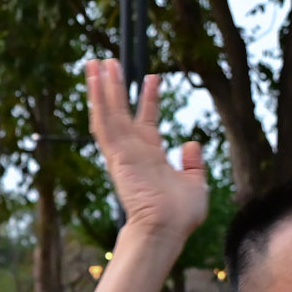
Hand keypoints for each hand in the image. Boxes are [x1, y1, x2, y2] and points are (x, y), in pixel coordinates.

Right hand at [84, 59, 206, 242]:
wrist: (167, 229)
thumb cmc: (181, 215)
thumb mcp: (196, 184)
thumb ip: (193, 164)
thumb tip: (191, 143)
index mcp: (151, 157)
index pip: (147, 120)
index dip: (150, 99)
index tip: (152, 77)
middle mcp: (134, 152)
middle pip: (120, 112)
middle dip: (115, 87)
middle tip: (108, 62)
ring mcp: (123, 152)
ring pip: (108, 113)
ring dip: (102, 87)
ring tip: (96, 61)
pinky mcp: (116, 154)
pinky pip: (105, 123)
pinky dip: (99, 100)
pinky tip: (95, 80)